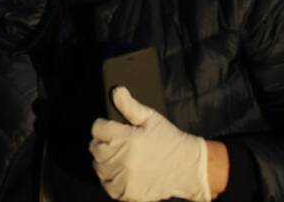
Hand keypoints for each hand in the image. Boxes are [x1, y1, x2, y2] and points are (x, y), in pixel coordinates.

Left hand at [90, 87, 210, 201]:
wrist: (188, 167)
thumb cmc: (170, 139)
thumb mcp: (151, 118)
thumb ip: (129, 105)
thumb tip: (116, 91)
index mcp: (127, 137)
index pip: (98, 129)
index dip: (102, 126)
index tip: (108, 128)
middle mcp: (124, 158)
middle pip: (95, 149)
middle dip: (101, 143)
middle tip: (113, 143)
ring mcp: (126, 177)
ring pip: (100, 168)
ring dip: (104, 162)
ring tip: (116, 158)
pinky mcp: (130, 192)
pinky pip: (109, 187)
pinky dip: (110, 181)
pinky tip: (119, 174)